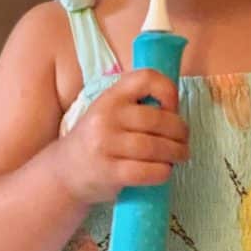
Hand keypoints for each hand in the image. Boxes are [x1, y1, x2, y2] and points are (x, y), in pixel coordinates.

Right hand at [53, 68, 189, 204]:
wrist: (66, 172)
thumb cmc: (99, 137)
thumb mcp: (110, 110)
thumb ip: (136, 103)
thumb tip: (176, 109)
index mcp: (111, 96)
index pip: (146, 78)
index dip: (167, 89)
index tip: (173, 107)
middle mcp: (106, 116)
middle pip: (156, 118)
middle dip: (179, 131)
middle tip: (184, 139)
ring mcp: (105, 145)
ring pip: (154, 146)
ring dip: (176, 152)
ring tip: (181, 155)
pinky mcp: (108, 173)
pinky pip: (145, 172)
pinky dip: (162, 172)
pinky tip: (166, 171)